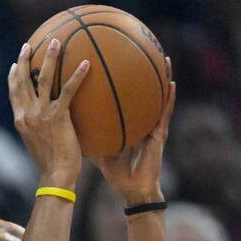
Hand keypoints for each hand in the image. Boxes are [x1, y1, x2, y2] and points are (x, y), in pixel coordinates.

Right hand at [8, 40, 89, 187]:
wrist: (55, 175)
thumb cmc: (50, 163)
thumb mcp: (36, 143)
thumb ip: (37, 128)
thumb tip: (45, 121)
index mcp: (21, 120)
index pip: (13, 93)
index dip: (13, 76)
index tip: (14, 64)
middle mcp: (27, 114)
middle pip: (22, 80)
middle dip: (24, 59)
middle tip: (28, 45)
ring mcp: (41, 114)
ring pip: (42, 79)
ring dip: (49, 58)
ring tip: (56, 42)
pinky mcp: (58, 117)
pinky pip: (68, 90)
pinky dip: (77, 76)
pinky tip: (86, 64)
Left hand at [92, 58, 175, 204]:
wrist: (132, 189)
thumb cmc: (117, 174)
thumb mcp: (100, 151)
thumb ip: (89, 137)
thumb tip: (69, 125)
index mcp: (128, 125)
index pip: (125, 102)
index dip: (124, 86)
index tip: (119, 66)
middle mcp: (141, 123)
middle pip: (142, 94)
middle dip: (143, 75)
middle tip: (142, 51)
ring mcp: (152, 128)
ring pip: (158, 98)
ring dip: (163, 79)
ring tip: (165, 59)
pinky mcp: (159, 135)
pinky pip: (164, 113)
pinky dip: (169, 99)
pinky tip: (171, 84)